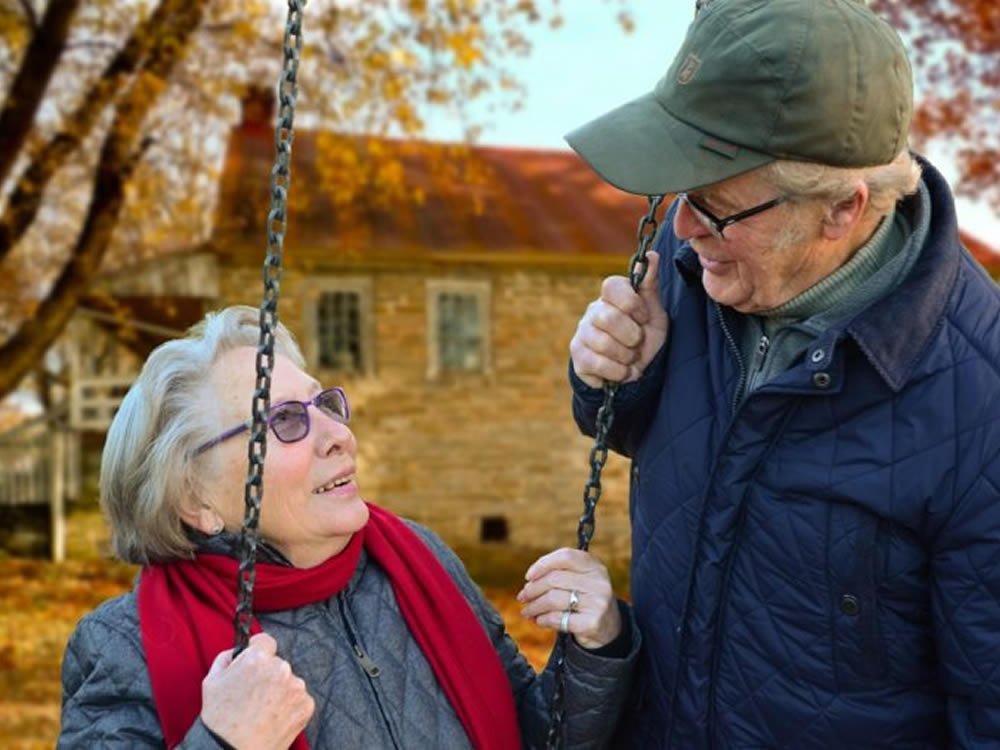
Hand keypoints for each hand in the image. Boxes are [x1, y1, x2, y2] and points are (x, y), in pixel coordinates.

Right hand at [201, 632, 314, 749]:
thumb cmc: (219, 719)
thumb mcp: (212, 680)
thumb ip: (227, 657)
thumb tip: (240, 649)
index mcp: (258, 659)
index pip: (266, 641)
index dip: (258, 651)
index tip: (255, 663)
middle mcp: (281, 668)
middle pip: (277, 663)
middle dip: (268, 674)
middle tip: (254, 695)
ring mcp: (296, 687)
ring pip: (289, 681)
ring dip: (280, 690)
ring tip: (263, 710)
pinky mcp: (306, 705)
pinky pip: (299, 698)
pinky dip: (290, 706)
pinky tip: (274, 717)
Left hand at [517, 548, 621, 649]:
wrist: (609, 628)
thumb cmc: (586, 599)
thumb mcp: (582, 580)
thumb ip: (561, 573)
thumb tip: (530, 580)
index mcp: (595, 566)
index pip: (565, 556)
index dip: (543, 564)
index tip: (529, 576)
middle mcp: (599, 582)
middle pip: (554, 579)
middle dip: (533, 589)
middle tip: (523, 597)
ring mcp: (598, 603)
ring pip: (553, 599)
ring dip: (534, 606)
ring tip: (527, 611)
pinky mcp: (592, 623)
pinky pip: (558, 618)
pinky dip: (543, 619)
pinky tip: (539, 620)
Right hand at [569, 250, 668, 388]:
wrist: (635, 372)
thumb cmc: (645, 337)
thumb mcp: (654, 312)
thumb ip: (650, 285)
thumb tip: (652, 255)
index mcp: (611, 296)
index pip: (611, 285)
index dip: (631, 303)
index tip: (643, 317)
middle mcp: (593, 311)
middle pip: (608, 317)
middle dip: (632, 336)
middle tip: (637, 342)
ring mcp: (582, 333)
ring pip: (603, 343)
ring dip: (626, 356)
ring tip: (630, 358)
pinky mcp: (577, 356)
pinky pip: (597, 363)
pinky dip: (618, 371)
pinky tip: (622, 371)